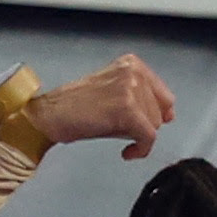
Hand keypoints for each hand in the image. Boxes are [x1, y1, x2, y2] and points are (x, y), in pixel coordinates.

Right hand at [31, 54, 178, 159]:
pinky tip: (128, 152)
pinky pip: (147, 136)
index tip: (148, 124)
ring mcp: (130, 89)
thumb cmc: (73, 107)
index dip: (157, 114)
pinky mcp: (126, 109)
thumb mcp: (111, 92)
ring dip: (137, 137)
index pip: (163, 94)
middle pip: (161, 111)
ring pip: (155, 125)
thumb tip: (168, 115)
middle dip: (143, 126)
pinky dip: (141, 149)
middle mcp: (133, 72)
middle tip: (119, 130)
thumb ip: (141, 97)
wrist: (48, 116)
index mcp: (131, 64)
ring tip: (115, 136)